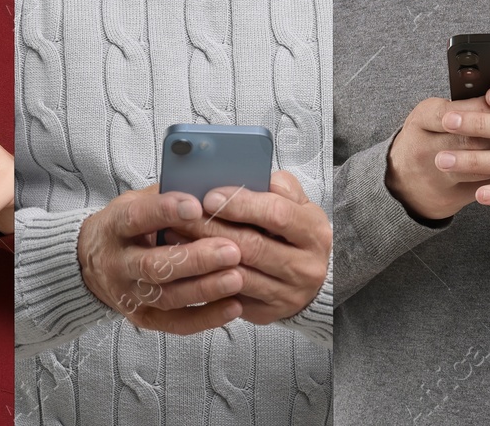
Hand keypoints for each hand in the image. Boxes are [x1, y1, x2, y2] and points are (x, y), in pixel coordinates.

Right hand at [77, 185, 245, 333]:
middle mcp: (118, 264)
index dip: (165, 212)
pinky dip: (206, 317)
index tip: (197, 206)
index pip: (137, 218)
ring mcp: (129, 294)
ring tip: (237, 277)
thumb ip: (169, 193)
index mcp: (115, 227)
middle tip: (231, 250)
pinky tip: (234, 305)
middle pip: (154, 265)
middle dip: (195, 259)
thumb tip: (211, 184)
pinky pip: (176, 322)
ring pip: (167, 296)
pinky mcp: (143, 317)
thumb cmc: (129, 226)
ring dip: (205, 289)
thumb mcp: (138, 200)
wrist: (92, 262)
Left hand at [167, 170, 331, 322]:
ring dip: (202, 256)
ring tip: (174, 236)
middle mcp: (306, 266)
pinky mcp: (267, 313)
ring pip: (237, 274)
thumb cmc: (295, 233)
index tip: (209, 196)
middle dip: (212, 229)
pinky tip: (187, 264)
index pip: (277, 214)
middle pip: (252, 246)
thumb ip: (277, 187)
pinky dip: (205, 279)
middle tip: (181, 216)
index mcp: (314, 232)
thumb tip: (247, 177)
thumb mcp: (297, 204)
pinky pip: (230, 298)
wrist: (310, 278)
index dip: (241, 204)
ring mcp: (288, 294)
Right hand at [386, 94, 489, 219]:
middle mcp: (425, 149)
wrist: (403, 184)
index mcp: (422, 120)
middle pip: (472, 139)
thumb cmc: (427, 139)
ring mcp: (437, 177)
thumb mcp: (433, 117)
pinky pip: (486, 184)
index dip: (488, 108)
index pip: (458, 111)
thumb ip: (465, 109)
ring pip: (481, 165)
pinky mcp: (453, 198)